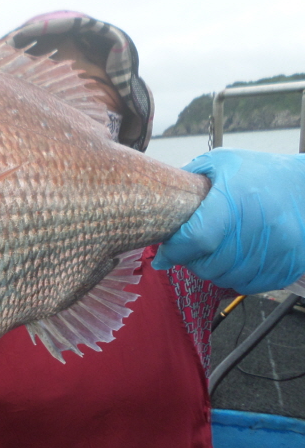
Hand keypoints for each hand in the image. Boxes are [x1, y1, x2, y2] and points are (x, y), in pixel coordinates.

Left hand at [152, 148, 304, 294]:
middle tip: (190, 250)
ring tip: (213, 252)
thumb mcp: (220, 163)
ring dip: (213, 270)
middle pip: (209, 265)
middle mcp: (260, 226)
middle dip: (191, 261)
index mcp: (237, 199)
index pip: (196, 239)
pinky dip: (236, 277)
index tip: (163, 255)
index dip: (174, 251)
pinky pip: (250, 285)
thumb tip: (158, 202)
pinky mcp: (289, 265)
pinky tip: (234, 259)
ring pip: (227, 278)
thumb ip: (188, 179)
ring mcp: (278, 248)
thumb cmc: (257, 172)